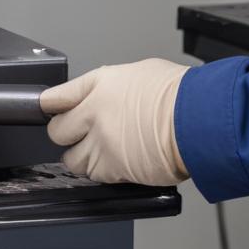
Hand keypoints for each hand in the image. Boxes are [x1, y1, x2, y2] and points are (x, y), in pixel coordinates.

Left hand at [41, 59, 190, 185]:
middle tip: (79, 136)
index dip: (51, 106)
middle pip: (56, 131)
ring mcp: (101, 142)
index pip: (56, 97)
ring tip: (101, 153)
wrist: (199, 119)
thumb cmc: (180, 94)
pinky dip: (102, 173)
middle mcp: (93, 112)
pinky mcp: (113, 168)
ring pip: (72, 159)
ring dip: (83, 158)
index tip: (50, 110)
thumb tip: (110, 95)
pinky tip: (117, 164)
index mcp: (99, 84)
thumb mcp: (140, 73)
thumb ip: (115, 87)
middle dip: (66, 135)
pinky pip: (94, 175)